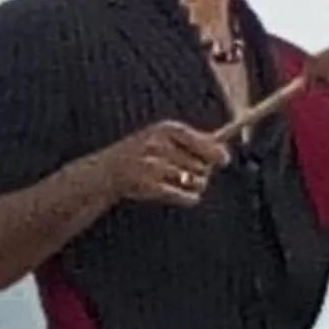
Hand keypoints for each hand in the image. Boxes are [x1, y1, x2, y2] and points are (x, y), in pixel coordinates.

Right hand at [89, 119, 228, 209]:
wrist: (105, 172)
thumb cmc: (140, 154)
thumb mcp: (162, 138)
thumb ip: (192, 141)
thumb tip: (224, 152)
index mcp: (166, 129)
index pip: (205, 143)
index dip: (216, 153)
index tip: (222, 160)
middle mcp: (160, 145)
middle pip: (204, 165)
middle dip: (201, 171)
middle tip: (187, 173)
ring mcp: (153, 167)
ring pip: (198, 181)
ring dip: (195, 186)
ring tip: (180, 183)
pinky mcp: (149, 187)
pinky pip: (187, 197)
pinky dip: (189, 198)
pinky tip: (183, 196)